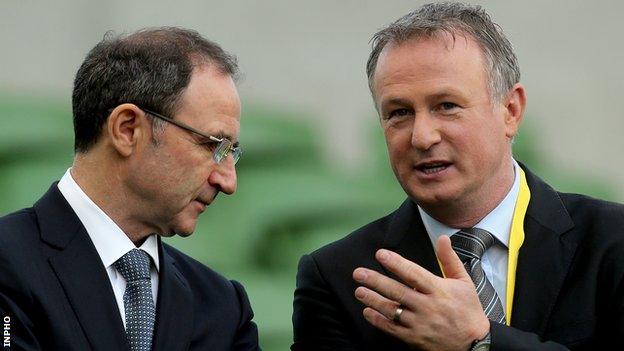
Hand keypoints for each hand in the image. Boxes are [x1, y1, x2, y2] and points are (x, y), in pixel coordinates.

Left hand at [353, 235, 489, 350]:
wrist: (474, 344)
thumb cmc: (468, 310)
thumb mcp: (464, 282)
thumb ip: (449, 259)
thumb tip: (442, 238)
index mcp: (439, 291)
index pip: (413, 274)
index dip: (396, 263)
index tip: (380, 254)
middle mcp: (428, 307)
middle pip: (397, 292)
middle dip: (376, 281)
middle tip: (359, 273)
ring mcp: (420, 324)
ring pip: (392, 310)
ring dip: (373, 300)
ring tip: (359, 291)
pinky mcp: (414, 339)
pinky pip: (392, 329)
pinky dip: (378, 320)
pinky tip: (367, 311)